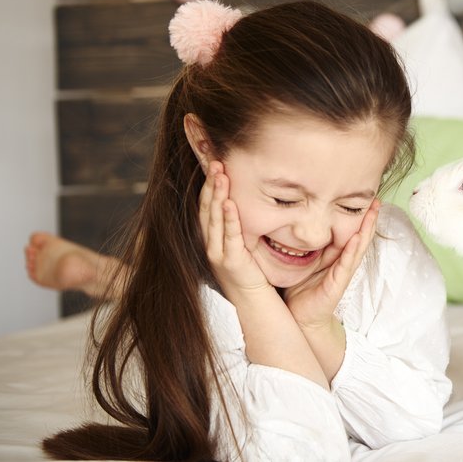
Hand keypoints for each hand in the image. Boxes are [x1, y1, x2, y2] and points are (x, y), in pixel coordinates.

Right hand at [200, 161, 272, 299]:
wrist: (255, 304)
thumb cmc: (253, 274)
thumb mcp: (244, 244)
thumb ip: (240, 224)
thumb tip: (244, 198)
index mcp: (213, 238)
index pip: (207, 204)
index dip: (209, 183)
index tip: (213, 161)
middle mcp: (211, 244)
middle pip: (207, 207)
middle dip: (211, 183)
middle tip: (215, 159)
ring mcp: (218, 254)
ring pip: (214, 218)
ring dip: (217, 194)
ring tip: (220, 173)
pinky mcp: (232, 263)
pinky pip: (230, 237)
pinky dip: (229, 219)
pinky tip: (229, 203)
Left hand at [284, 199, 380, 329]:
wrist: (299, 318)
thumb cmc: (298, 290)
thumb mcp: (300, 261)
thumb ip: (300, 245)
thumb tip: (287, 220)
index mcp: (334, 256)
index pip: (349, 231)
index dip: (357, 216)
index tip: (364, 197)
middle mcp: (341, 262)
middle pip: (359, 236)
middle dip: (368, 218)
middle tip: (376, 199)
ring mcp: (342, 273)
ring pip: (357, 247)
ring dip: (366, 230)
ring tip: (373, 213)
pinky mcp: (337, 284)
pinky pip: (346, 264)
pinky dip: (352, 251)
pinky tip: (357, 238)